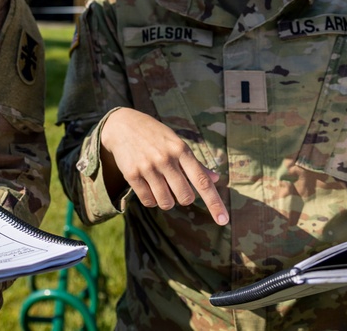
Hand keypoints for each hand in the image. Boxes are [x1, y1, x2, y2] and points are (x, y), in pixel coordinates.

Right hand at [99, 107, 227, 224]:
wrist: (122, 125)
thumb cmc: (155, 135)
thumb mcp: (177, 143)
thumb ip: (195, 163)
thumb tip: (216, 179)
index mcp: (181, 150)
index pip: (202, 181)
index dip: (214, 203)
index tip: (223, 220)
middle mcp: (166, 159)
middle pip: (185, 197)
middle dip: (184, 198)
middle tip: (176, 186)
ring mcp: (148, 167)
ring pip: (166, 202)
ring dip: (167, 200)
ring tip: (161, 186)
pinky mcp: (132, 174)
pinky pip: (148, 201)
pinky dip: (151, 199)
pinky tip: (148, 186)